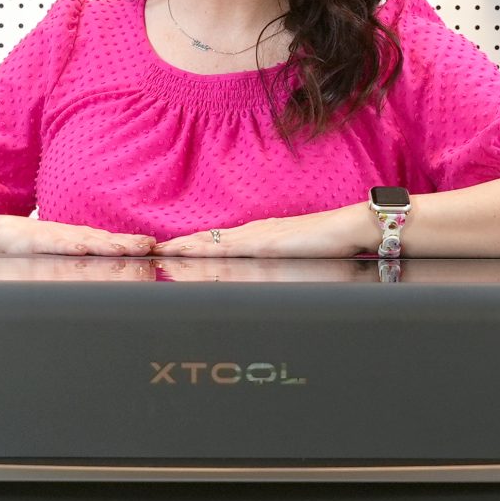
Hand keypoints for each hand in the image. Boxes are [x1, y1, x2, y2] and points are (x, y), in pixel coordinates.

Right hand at [2, 219, 155, 256]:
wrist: (2, 234)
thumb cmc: (36, 246)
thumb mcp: (64, 255)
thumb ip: (84, 264)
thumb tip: (108, 275)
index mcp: (81, 240)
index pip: (111, 241)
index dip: (131, 243)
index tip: (152, 246)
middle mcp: (73, 236)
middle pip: (104, 240)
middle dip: (127, 243)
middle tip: (149, 246)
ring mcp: (56, 237)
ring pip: (84, 241)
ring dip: (104, 244)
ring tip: (123, 248)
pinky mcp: (37, 241)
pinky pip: (54, 244)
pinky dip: (68, 246)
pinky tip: (80, 249)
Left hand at [154, 207, 368, 257]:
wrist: (351, 227)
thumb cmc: (327, 243)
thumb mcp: (292, 256)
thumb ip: (273, 263)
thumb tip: (257, 273)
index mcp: (256, 236)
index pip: (215, 243)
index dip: (189, 247)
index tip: (166, 252)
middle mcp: (251, 232)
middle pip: (206, 241)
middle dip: (178, 247)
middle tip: (148, 251)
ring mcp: (257, 236)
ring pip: (212, 244)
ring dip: (185, 249)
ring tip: (160, 253)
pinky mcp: (266, 243)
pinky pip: (231, 249)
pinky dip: (208, 252)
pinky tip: (194, 255)